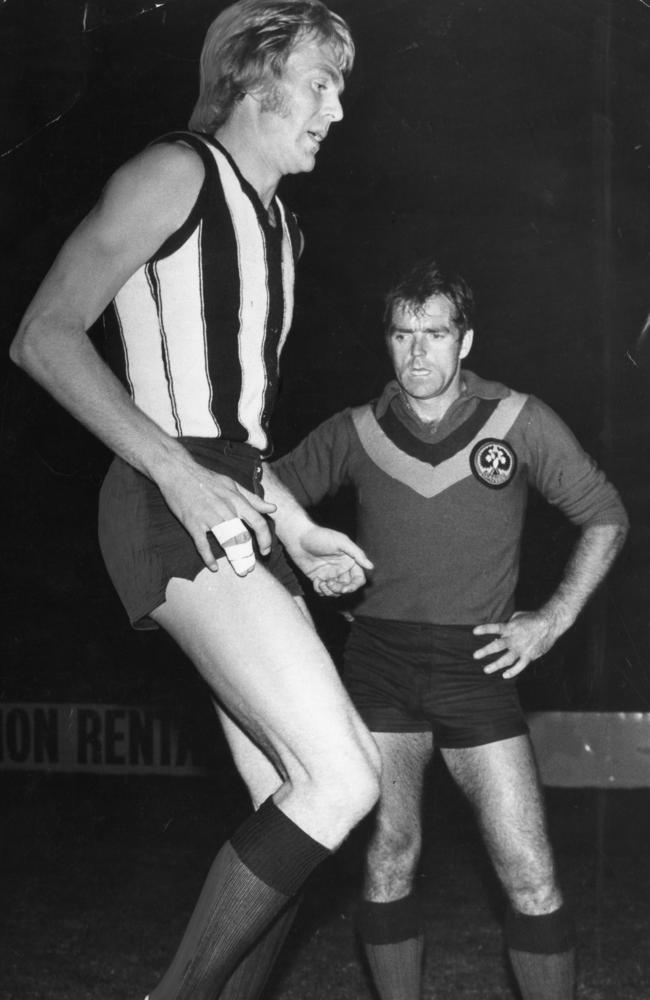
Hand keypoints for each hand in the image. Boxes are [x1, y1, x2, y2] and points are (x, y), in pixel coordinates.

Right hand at [156, 453, 275, 575]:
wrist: (178, 471)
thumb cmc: (206, 478)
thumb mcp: (232, 485)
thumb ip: (253, 499)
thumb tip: (272, 508)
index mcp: (236, 500)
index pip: (258, 522)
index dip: (265, 539)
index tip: (266, 550)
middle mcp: (225, 509)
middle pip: (243, 536)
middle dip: (249, 555)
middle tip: (250, 567)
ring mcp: (208, 516)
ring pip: (226, 542)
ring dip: (234, 558)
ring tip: (239, 570)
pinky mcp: (192, 522)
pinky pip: (202, 544)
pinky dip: (208, 558)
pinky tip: (214, 567)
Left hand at [284, 525, 373, 596]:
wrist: (298, 537)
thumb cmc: (320, 536)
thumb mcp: (341, 542)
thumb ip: (356, 553)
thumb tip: (371, 567)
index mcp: (349, 561)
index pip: (358, 579)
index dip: (354, 586)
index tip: (345, 589)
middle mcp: (341, 569)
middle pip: (347, 588)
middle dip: (340, 589)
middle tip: (330, 584)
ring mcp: (329, 575)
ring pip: (335, 592)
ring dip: (330, 592)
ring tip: (322, 583)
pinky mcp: (318, 578)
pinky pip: (323, 591)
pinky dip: (320, 590)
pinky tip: (315, 581)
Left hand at [472, 609, 560, 678]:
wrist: (550, 623)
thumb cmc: (533, 618)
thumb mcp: (518, 616)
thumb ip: (509, 623)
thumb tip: (501, 630)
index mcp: (511, 627)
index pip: (495, 628)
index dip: (484, 629)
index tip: (474, 631)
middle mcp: (514, 639)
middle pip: (497, 646)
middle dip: (485, 651)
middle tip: (475, 655)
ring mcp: (522, 648)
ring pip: (506, 659)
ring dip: (495, 665)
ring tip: (486, 669)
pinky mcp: (529, 656)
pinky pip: (520, 666)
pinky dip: (512, 672)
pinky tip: (505, 675)